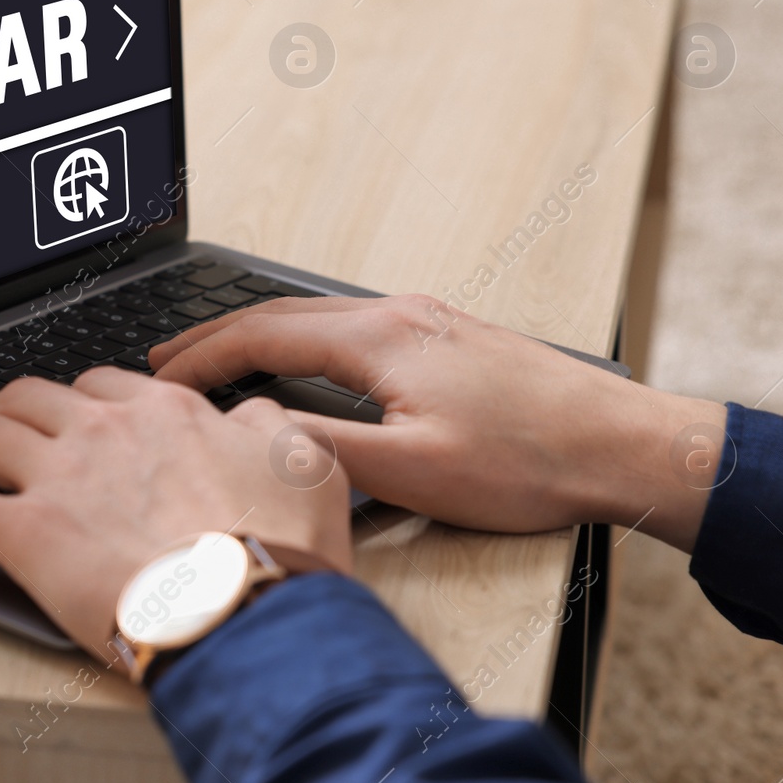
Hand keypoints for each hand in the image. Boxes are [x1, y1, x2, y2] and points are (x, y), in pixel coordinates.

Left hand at [0, 366, 352, 660]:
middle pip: (35, 398)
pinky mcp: (25, 534)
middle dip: (8, 408)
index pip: (107, 386)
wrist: (248, 611)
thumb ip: (268, 424)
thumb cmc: (282, 550)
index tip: (76, 416)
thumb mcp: (306, 463)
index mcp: (166, 412)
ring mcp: (61, 478)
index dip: (84, 402)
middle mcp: (106, 430)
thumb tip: (250, 410)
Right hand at [150, 296, 727, 551]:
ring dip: (259, 334)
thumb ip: (323, 449)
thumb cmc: (531, 459)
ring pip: (317, 318)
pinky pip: (350, 327)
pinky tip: (302, 362)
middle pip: (281, 312)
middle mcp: (398, 314)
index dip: (202, 356)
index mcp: (380, 338)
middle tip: (167, 360)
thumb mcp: (414, 470)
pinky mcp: (447, 337)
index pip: (262, 334)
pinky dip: (303, 340)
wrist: (622, 444)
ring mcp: (425, 320)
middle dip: (216, 334)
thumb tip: (255, 432)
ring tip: (219, 359)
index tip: (161, 377)